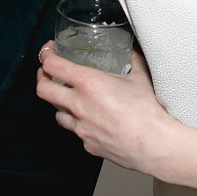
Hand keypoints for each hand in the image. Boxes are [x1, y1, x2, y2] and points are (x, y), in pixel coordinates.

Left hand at [35, 42, 184, 176]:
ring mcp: (81, 127)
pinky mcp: (87, 144)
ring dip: (60, 104)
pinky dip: (79, 123)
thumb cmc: (149, 111)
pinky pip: (76, 131)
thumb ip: (133, 60)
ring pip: (56, 113)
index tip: (49, 52)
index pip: (52, 65)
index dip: (46, 55)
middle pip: (43, 89)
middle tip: (47, 73)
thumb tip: (133, 51)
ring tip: (69, 98)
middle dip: (41, 78)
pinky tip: (91, 120)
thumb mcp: (141, 76)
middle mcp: (79, 105)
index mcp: (89, 83)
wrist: (155, 144)